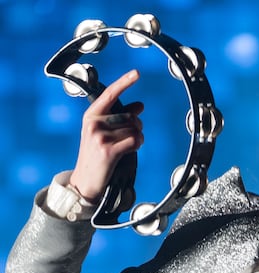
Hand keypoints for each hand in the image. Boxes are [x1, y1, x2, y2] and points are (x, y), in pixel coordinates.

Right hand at [70, 70, 144, 201]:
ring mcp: (100, 137)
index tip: (137, 73)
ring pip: (135, 129)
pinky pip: (136, 141)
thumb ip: (121, 117)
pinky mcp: (108, 150)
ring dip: (138, 138)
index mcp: (91, 116)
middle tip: (127, 138)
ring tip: (125, 147)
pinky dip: (138, 145)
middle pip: (130, 116)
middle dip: (137, 126)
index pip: (110, 94)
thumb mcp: (105, 132)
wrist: (86, 180)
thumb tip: (140, 105)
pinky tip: (129, 151)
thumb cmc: (98, 154)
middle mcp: (94, 123)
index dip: (124, 83)